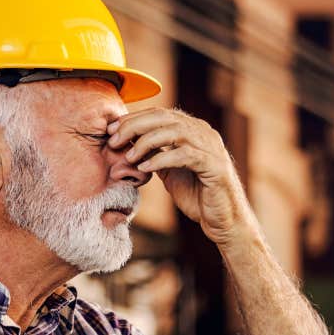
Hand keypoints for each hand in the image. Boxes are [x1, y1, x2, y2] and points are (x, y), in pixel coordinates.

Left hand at [107, 108, 256, 246]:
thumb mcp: (170, 171)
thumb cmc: (198, 196)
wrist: (222, 221)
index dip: (133, 118)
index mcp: (194, 130)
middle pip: (165, 117)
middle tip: (114, 140)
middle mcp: (204, 133)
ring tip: (129, 156)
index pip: (160, 113)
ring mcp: (212, 148)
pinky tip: (145, 167)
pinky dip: (163, 158)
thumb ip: (156, 155)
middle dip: (135, 126)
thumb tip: (129, 144)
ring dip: (146, 141)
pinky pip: (186, 155)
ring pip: (175, 131)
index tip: (111, 130)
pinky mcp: (215, 166)